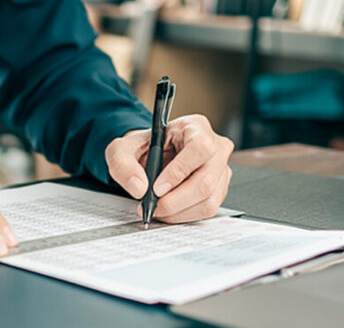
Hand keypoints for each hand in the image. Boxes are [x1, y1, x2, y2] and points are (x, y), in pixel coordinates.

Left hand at [104, 114, 233, 222]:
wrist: (149, 158)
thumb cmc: (142, 149)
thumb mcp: (122, 150)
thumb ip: (123, 165)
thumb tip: (139, 187)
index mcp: (195, 127)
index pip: (199, 148)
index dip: (179, 171)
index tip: (157, 188)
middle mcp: (215, 147)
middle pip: (206, 180)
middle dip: (175, 200)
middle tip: (153, 206)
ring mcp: (220, 169)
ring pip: (208, 199)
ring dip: (178, 211)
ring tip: (157, 209)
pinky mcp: (219, 188)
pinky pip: (207, 209)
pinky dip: (184, 215)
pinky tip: (168, 211)